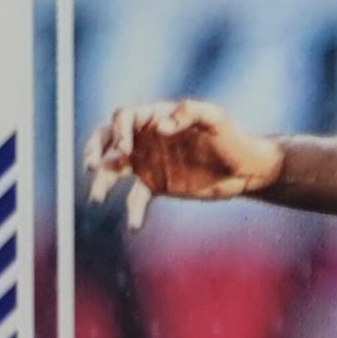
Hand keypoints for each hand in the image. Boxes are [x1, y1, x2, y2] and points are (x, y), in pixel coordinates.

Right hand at [82, 99, 284, 230]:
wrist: (246, 170)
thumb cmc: (234, 139)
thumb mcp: (216, 120)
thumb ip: (190, 112)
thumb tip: (160, 126)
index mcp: (158, 116)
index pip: (125, 117)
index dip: (119, 131)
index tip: (125, 150)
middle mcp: (147, 137)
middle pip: (108, 138)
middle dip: (94, 149)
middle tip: (91, 165)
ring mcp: (149, 161)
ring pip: (113, 168)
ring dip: (102, 181)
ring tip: (97, 198)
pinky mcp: (156, 184)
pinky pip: (135, 197)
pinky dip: (132, 209)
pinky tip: (134, 224)